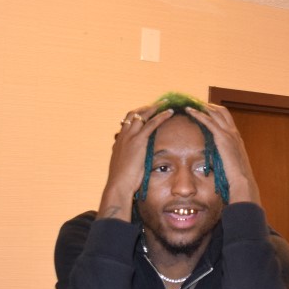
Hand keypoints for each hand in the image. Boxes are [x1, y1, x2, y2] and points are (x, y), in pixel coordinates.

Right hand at [98, 105, 173, 219]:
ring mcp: (130, 137)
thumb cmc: (122, 181)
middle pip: (133, 115)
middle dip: (145, 108)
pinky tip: (170, 112)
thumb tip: (130, 161)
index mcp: (119, 141)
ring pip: (142, 115)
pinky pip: (152, 124)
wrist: (118, 185)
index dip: (136, 116)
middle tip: (156, 105)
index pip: (127, 123)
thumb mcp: (123, 167)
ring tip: (165, 103)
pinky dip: (161, 116)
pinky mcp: (139, 141)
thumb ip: (127, 160)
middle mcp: (124, 136)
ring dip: (154, 108)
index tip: (145, 113)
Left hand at [185, 103, 260, 204]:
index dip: (215, 112)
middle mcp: (234, 133)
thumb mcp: (231, 164)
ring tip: (191, 103)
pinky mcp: (222, 138)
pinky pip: (209, 121)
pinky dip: (199, 114)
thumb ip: (224, 158)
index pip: (226, 119)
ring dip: (202, 106)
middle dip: (209, 105)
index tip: (205, 109)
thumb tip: (216, 161)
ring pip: (215, 113)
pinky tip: (190, 111)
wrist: (242, 181)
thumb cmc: (236, 177)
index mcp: (236, 138)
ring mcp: (229, 134)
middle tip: (196, 102)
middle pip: (221, 111)